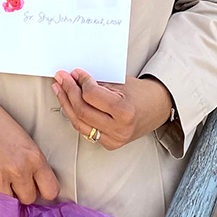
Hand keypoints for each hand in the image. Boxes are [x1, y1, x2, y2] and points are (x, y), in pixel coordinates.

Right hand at [0, 98, 59, 203]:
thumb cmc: (0, 127)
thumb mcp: (26, 143)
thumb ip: (33, 167)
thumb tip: (37, 190)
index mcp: (34, 158)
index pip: (51, 191)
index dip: (44, 190)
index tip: (40, 189)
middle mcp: (18, 169)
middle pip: (29, 199)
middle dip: (23, 192)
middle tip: (15, 179)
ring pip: (9, 205)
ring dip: (6, 194)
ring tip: (1, 177)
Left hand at [52, 70, 171, 150]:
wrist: (157, 108)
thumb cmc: (140, 93)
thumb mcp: (121, 83)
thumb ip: (98, 84)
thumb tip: (74, 79)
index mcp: (124, 112)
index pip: (91, 95)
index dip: (80, 82)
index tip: (75, 72)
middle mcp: (118, 129)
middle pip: (82, 110)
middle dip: (68, 91)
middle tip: (61, 78)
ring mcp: (113, 140)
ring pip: (79, 122)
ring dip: (66, 104)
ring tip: (59, 89)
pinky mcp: (109, 144)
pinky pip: (85, 130)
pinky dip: (75, 116)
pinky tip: (69, 103)